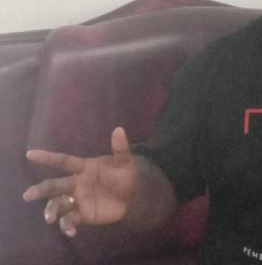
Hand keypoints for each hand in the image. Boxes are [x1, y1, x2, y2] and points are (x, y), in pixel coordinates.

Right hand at [22, 127, 136, 237]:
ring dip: (51, 210)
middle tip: (28, 195)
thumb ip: (121, 148)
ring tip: (50, 218)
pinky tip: (71, 232)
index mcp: (83, 168)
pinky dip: (67, 226)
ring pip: (58, 204)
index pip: (63, 161)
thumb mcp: (125, 162)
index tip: (30, 154)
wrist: (133, 197)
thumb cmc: (124, 176)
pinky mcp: (81, 214)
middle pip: (55, 185)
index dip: (48, 157)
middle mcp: (76, 183)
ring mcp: (77, 200)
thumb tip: (119, 129)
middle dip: (41, 189)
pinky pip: (69, 220)